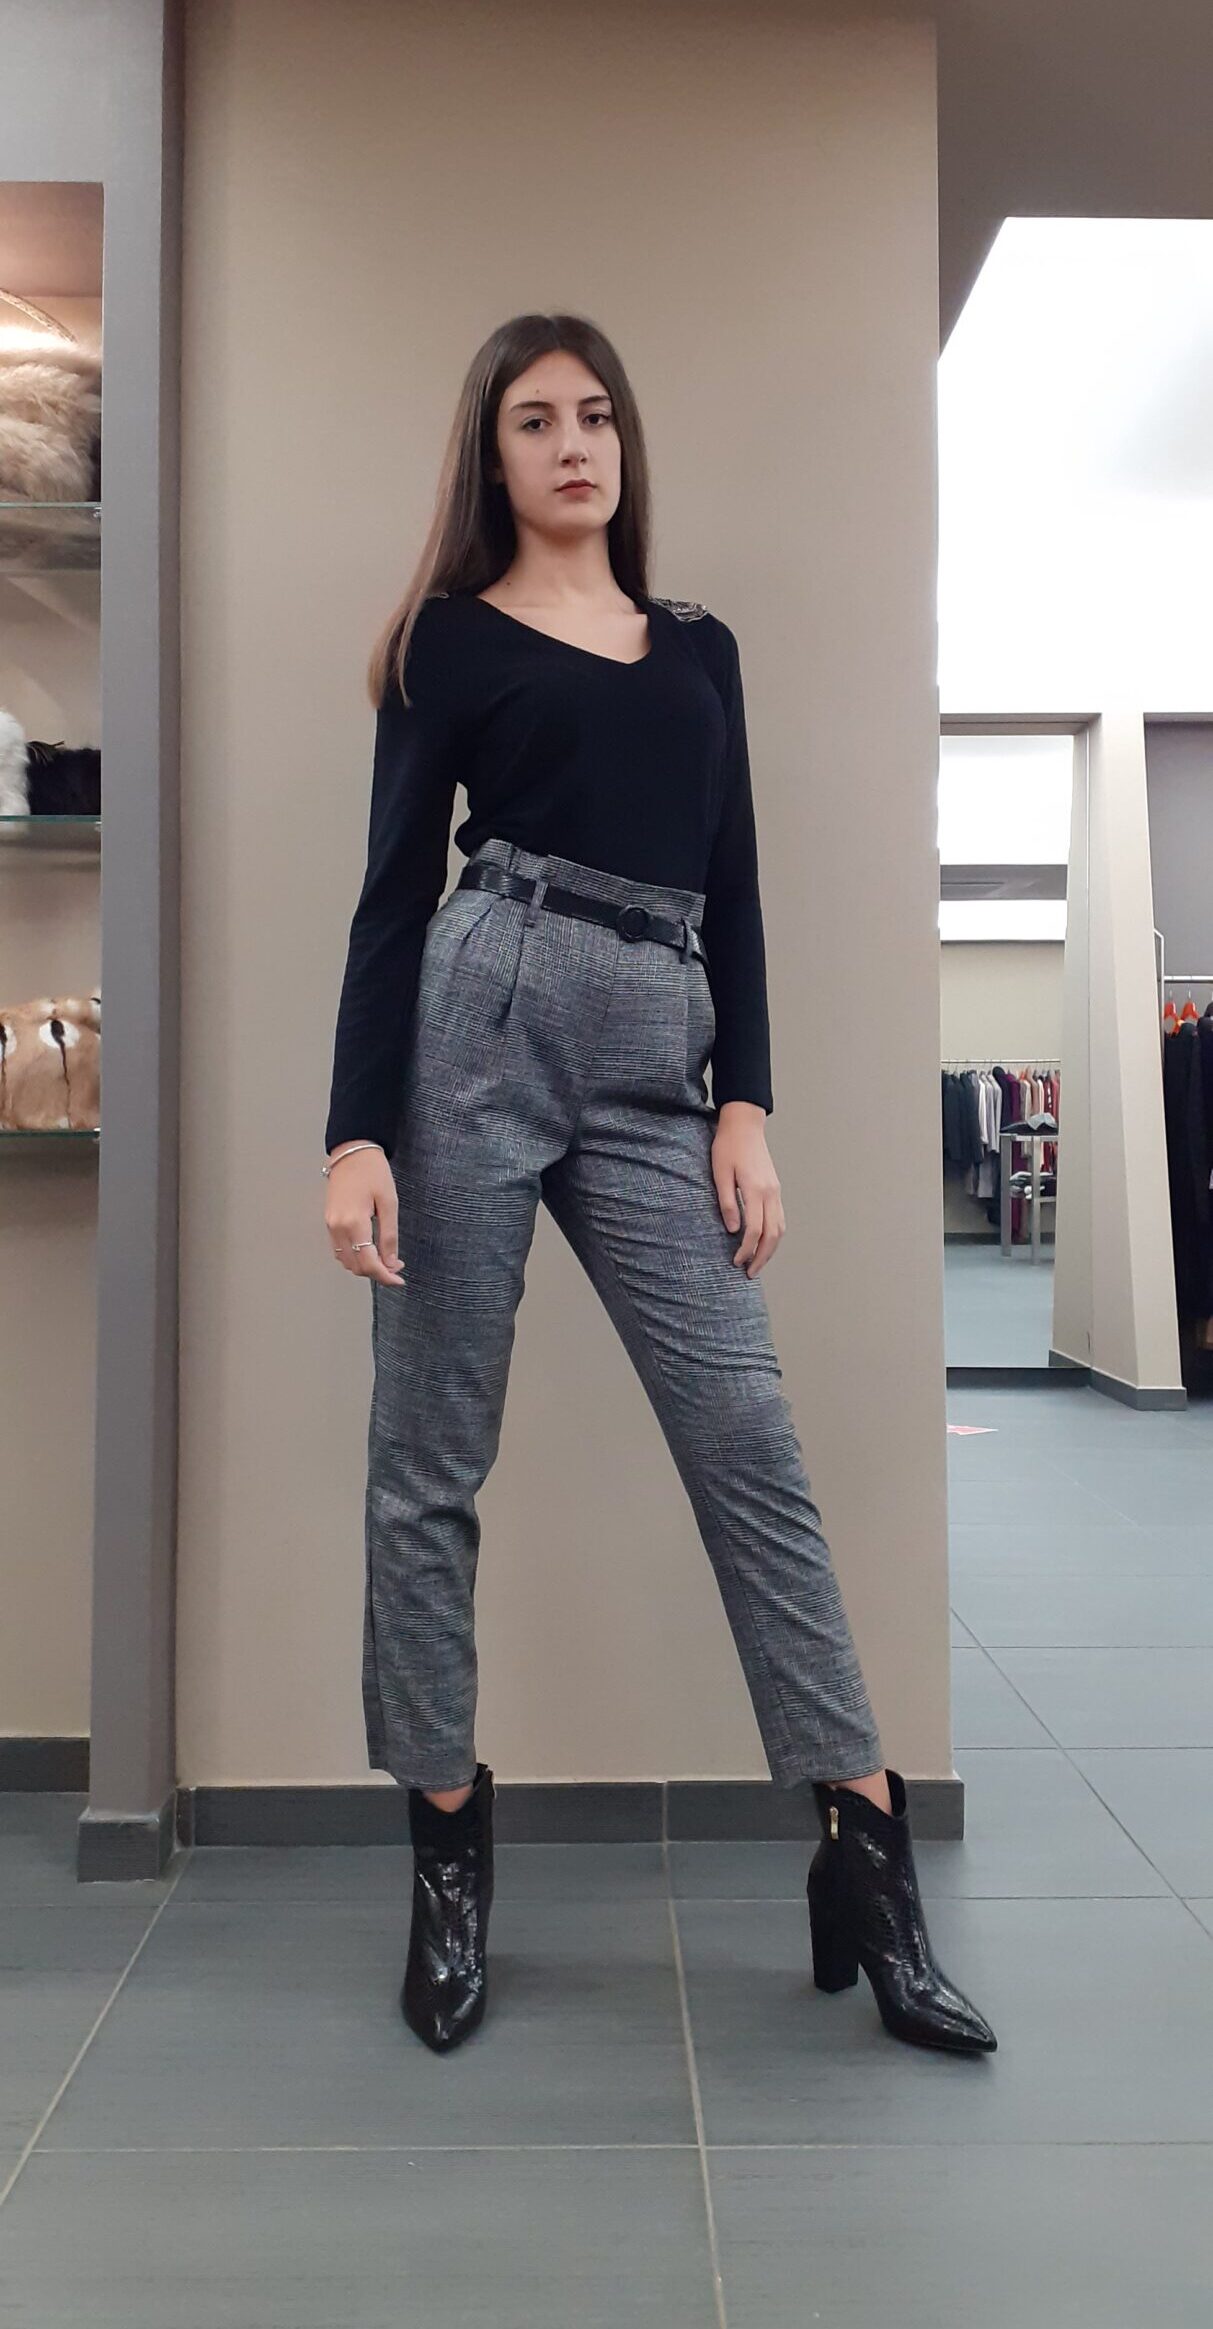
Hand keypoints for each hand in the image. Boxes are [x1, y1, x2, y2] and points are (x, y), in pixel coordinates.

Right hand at [324, 1143, 406, 1285]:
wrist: (351, 1151)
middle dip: (376, 1272)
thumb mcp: (389, 1203)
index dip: (385, 1276)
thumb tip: (392, 1263)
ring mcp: (330, 1225)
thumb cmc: (374, 1172)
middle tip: (396, 1267)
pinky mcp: (328, 1221)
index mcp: (354, 1223)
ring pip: (345, 1261)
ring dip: (364, 1266)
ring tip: (385, 1259)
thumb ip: (389, 1236)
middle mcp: (337, 1228)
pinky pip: (339, 1249)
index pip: (368, 1263)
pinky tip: (369, 1250)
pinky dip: (354, 1256)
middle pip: (355, 1266)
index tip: (399, 1280)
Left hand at [710, 1102, 784, 1275]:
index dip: (746, 1250)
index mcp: (756, 1190)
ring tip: (757, 1263)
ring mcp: (776, 1191)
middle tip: (749, 1272)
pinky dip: (774, 1235)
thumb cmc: (728, 1146)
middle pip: (772, 1235)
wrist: (744, 1125)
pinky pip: (780, 1218)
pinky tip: (764, 1243)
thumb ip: (727, 1202)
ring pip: (780, 1229)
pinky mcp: (775, 1188)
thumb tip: (733, 1229)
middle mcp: (770, 1193)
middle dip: (762, 1257)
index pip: (755, 1230)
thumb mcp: (720, 1173)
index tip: (735, 1261)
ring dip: (770, 1249)